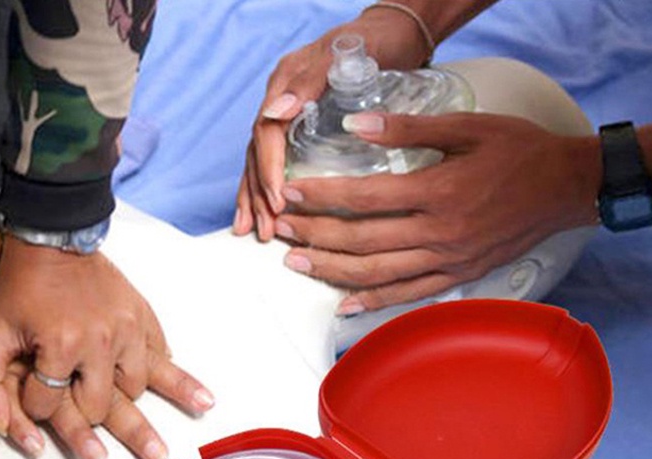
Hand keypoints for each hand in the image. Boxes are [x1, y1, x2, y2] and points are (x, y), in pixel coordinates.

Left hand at [0, 237, 213, 458]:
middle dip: (91, 416)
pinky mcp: (141, 316)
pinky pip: (160, 353)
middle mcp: (101, 341)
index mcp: (62, 346)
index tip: (33, 400)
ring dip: (129, 399)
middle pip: (101, 405)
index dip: (35, 408)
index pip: (50, 404)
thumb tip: (1, 425)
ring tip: (159, 435)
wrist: (51, 238)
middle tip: (111, 430)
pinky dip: (168, 373)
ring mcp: (126, 328)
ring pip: (136, 386)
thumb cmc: (19, 286)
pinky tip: (191, 392)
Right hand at [233, 8, 430, 240]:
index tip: (278, 199)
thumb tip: (274, 113)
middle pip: (258, 153)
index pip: (267, 133)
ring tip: (257, 231)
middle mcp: (281, 101)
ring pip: (261, 161)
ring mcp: (287, 115)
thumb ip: (308, 82)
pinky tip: (265, 214)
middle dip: (259, 194)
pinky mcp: (298, 128)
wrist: (394, 33)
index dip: (269, 169)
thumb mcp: (345, 55)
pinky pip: (276, 162)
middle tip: (265, 228)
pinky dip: (267, 189)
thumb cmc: (376, 42)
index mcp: (286, 83)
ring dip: (256, 199)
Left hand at [275, 112, 600, 312]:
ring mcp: (447, 260)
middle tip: (280, 231)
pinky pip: (407, 295)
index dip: (322, 197)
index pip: (365, 198)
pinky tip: (343, 303)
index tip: (292, 195)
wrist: (566, 189)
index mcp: (438, 191)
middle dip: (315, 235)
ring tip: (296, 263)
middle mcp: (438, 232)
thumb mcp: (466, 127)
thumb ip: (409, 127)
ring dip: (331, 269)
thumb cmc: (519, 154)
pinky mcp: (456, 276)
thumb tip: (358, 126)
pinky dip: (373, 302)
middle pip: (362, 239)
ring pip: (377, 272)